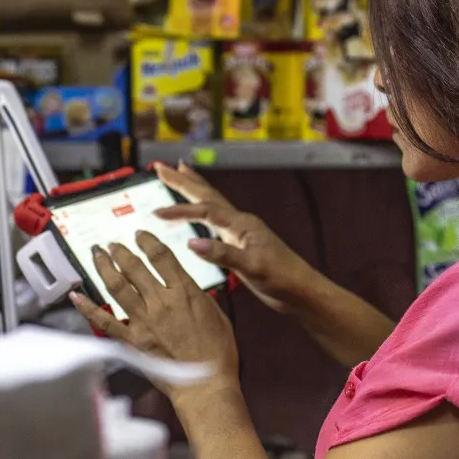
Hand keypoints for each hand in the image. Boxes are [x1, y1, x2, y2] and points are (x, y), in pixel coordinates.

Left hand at [71, 231, 238, 394]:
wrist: (206, 384)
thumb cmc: (217, 353)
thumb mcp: (216, 314)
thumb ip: (198, 296)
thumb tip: (186, 286)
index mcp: (185, 292)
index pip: (161, 256)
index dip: (148, 241)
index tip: (140, 235)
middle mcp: (161, 302)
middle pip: (134, 267)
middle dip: (121, 251)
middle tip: (113, 244)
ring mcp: (144, 321)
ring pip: (117, 287)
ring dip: (105, 267)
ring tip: (98, 255)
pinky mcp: (132, 341)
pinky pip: (104, 321)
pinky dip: (87, 307)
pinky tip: (76, 295)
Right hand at [153, 162, 315, 314]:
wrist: (302, 290)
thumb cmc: (282, 278)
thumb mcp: (252, 267)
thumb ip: (222, 254)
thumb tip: (191, 243)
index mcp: (242, 224)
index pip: (205, 210)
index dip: (180, 210)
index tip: (156, 212)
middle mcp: (240, 223)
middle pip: (206, 195)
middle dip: (182, 181)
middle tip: (160, 167)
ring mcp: (240, 232)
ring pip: (211, 204)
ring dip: (192, 189)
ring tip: (179, 174)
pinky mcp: (240, 244)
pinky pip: (214, 220)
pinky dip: (201, 211)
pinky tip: (196, 213)